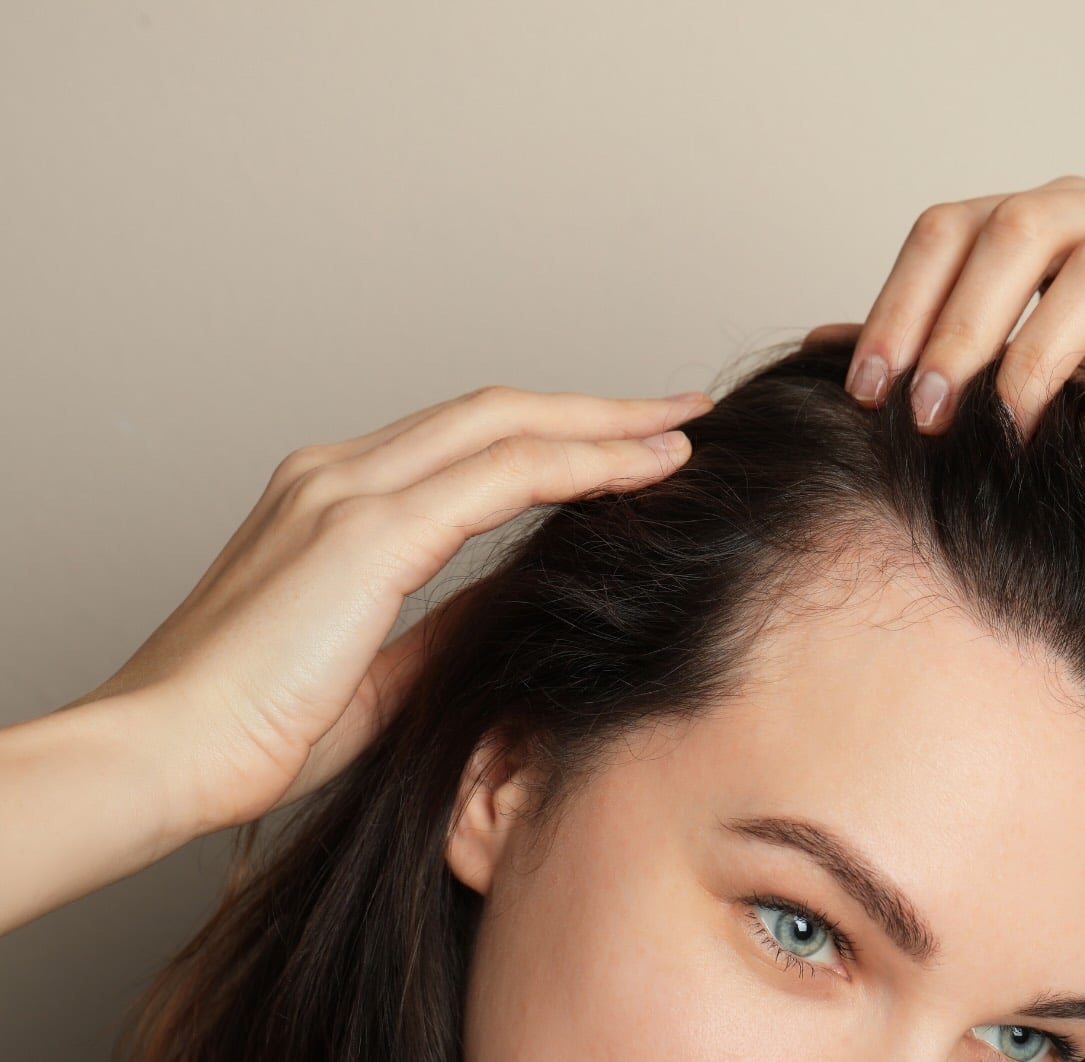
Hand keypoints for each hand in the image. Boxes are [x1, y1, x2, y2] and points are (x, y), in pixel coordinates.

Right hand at [74, 386, 712, 832]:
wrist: (164, 755)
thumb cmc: (252, 728)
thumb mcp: (380, 669)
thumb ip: (448, 624)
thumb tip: (520, 600)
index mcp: (331, 500)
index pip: (467, 443)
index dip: (554, 436)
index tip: (627, 446)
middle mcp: (337, 473)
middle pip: (496, 411)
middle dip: (595, 407)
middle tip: (677, 408)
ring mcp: (347, 490)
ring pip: (507, 424)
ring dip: (603, 421)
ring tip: (680, 427)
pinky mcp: (364, 529)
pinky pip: (502, 474)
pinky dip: (581, 462)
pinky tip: (643, 467)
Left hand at [823, 174, 1084, 509]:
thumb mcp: (1025, 368)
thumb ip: (936, 347)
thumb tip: (821, 341)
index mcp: (1068, 216)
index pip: (958, 225)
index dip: (900, 302)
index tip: (866, 390)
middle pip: (1026, 226)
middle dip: (961, 325)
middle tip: (928, 414)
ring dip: (1039, 355)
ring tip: (1008, 433)